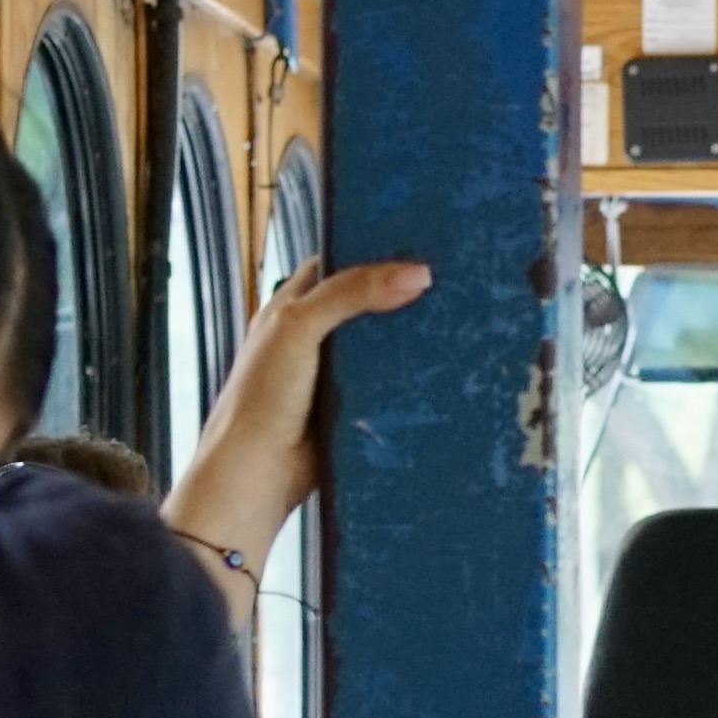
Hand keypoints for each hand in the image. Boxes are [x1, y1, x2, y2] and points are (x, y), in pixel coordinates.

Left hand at [169, 258, 429, 573]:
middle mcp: (313, 337)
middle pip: (367, 305)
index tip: (419, 243)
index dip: (373, 252)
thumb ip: (350, 293)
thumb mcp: (299, 326)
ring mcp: (334, 373)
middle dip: (402, 295)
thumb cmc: (261, 396)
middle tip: (450, 280)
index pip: (338, 265)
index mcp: (291, 307)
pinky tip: (443, 368)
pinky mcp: (353, 407)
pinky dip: (411, 379)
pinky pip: (389, 385)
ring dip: (411, 339)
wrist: (258, 473)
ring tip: (460, 317)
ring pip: (382, 346)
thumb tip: (415, 273)